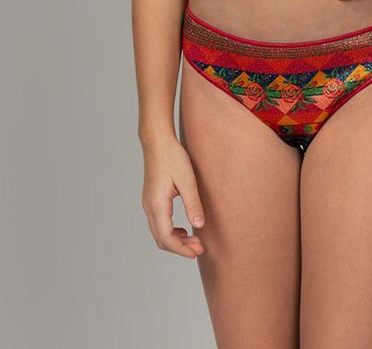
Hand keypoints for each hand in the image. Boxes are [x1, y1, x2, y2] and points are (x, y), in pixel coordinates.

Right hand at [141, 135, 205, 258]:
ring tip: (194, 241)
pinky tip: (184, 229)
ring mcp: (148, 204)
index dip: (182, 249)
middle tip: (200, 248)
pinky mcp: (151, 200)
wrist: (157, 141)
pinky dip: (170, 232)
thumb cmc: (172, 157)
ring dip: (176, 241)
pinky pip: (158, 224)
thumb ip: (193, 204)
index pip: (167, 238)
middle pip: (161, 239)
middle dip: (180, 248)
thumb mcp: (187, 180)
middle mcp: (149, 207)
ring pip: (158, 233)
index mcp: (157, 204)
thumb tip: (199, 226)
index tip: (198, 252)